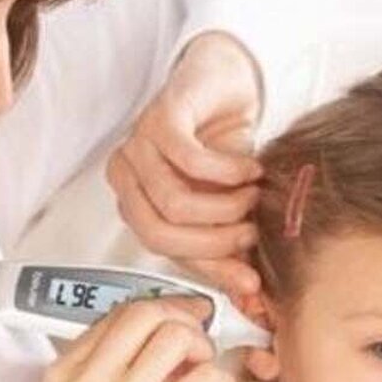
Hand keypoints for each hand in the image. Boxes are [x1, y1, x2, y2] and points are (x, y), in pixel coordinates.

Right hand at [40, 296, 234, 381]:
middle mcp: (88, 380)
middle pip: (144, 312)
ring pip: (175, 336)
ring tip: (202, 371)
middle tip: (195, 341)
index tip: (178, 318)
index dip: (157, 309)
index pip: (115, 315)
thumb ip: (104, 368)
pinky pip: (203, 377)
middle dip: (180, 318)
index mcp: (63, 373)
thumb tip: (160, 332)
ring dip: (201, 347)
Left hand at [105, 31, 264, 304]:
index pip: (163, 250)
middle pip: (159, 234)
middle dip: (213, 241)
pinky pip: (189, 160)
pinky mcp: (160, 117)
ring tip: (255, 195)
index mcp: (134, 200)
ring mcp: (138, 144)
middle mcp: (126, 174)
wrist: (227, 82)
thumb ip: (234, 250)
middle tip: (252, 231)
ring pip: (173, 203)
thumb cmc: (224, 148)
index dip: (208, 266)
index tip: (251, 279)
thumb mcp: (231, 206)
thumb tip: (253, 299)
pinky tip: (250, 168)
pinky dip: (227, 172)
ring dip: (226, 206)